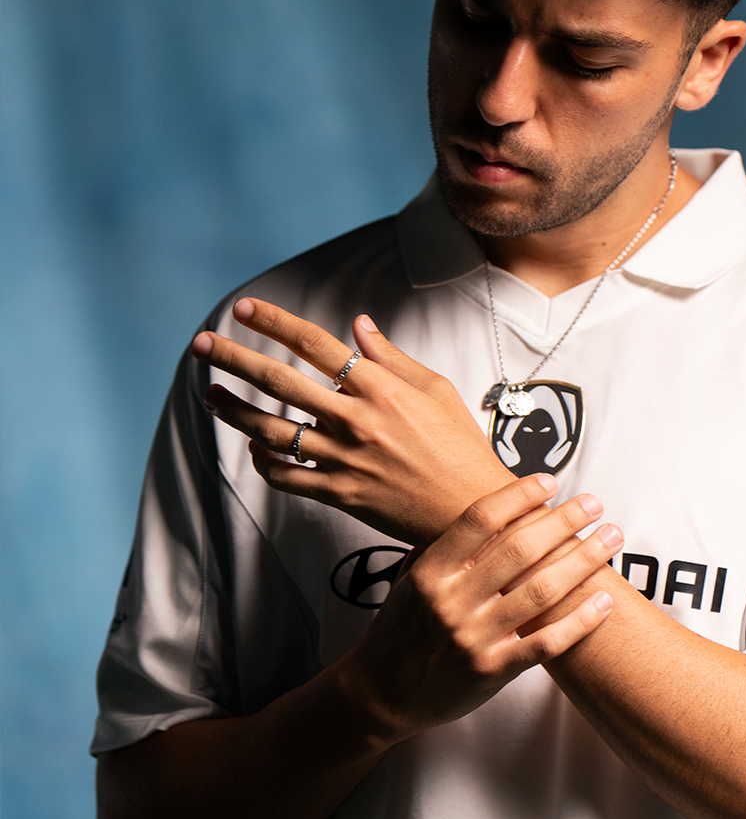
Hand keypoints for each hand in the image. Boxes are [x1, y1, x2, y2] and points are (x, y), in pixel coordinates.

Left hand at [193, 297, 512, 543]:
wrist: (471, 510)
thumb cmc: (459, 445)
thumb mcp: (435, 389)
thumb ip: (391, 357)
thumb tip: (358, 325)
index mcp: (380, 387)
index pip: (315, 344)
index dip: (274, 322)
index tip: (244, 308)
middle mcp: (355, 419)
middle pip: (279, 381)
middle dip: (234, 359)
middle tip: (201, 345)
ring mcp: (343, 458)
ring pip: (271, 430)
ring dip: (234, 411)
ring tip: (211, 395)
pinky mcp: (338, 493)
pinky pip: (285, 475)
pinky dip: (263, 459)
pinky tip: (254, 445)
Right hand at [342, 476, 622, 742]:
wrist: (381, 694)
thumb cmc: (401, 628)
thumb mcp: (411, 578)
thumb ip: (445, 545)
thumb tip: (490, 504)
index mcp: (430, 571)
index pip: (480, 519)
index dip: (518, 495)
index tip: (550, 481)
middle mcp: (451, 602)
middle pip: (519, 549)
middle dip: (563, 520)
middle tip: (595, 503)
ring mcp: (472, 638)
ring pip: (540, 592)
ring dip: (582, 560)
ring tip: (611, 538)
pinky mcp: (491, 672)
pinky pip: (545, 643)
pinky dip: (579, 621)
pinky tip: (604, 602)